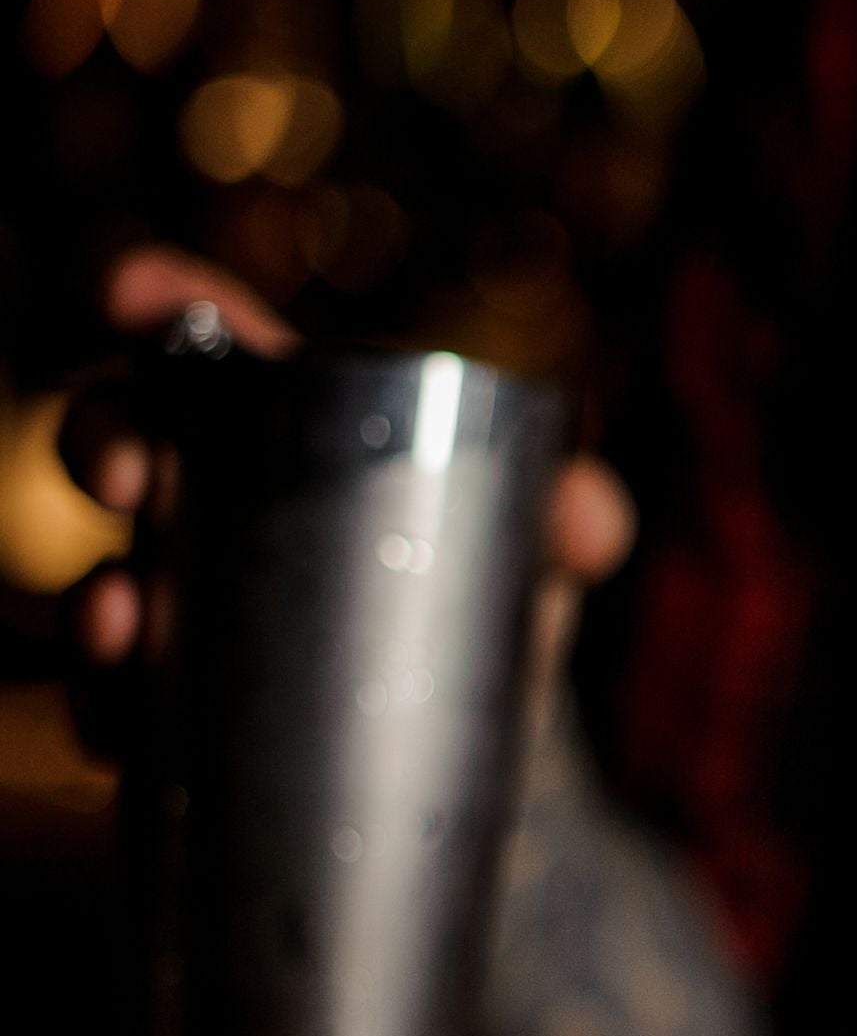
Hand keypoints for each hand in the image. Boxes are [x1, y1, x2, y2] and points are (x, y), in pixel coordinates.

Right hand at [61, 246, 632, 696]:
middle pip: (124, 440)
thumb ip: (577, 519)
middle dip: (106, 439)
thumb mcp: (544, 552)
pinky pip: (118, 711)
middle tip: (131, 474)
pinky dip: (108, 715)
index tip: (135, 294)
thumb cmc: (501, 601)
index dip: (159, 299)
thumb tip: (585, 517)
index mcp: (299, 433)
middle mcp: (222, 508)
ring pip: (103, 580)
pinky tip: (118, 726)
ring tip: (121, 616)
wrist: (489, 741)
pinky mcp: (189, 715)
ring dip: (93, 595)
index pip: (210, 340)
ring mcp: (193, 610)